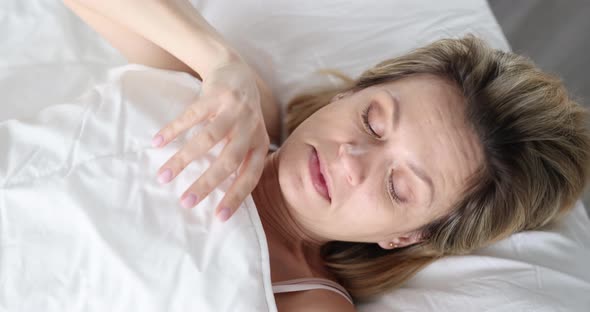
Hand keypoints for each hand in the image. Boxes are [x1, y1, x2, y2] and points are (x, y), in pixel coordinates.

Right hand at [152, 60, 269, 221]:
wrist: (236, 71)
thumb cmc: (240, 114)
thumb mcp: (248, 136)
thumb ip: (239, 160)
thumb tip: (219, 196)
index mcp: (260, 143)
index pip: (251, 175)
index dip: (236, 196)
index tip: (219, 217)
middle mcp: (250, 127)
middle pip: (229, 160)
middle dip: (207, 184)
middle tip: (186, 202)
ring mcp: (233, 110)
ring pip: (208, 139)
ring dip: (184, 159)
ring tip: (163, 176)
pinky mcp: (215, 95)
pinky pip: (191, 116)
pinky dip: (173, 130)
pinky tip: (157, 142)